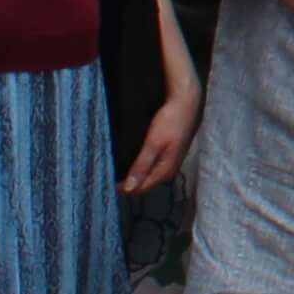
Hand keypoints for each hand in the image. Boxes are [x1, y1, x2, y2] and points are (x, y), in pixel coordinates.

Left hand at [118, 74, 199, 196]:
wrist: (187, 103)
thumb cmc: (170, 122)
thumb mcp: (153, 144)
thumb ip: (141, 167)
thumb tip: (128, 189)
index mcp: (165, 172)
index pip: (140, 188)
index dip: (123, 188)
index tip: (106, 183)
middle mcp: (168, 171)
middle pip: (145, 184)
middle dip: (128, 183)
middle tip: (108, 176)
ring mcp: (169, 162)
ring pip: (148, 176)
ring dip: (133, 175)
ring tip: (116, 170)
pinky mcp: (168, 154)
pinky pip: (151, 167)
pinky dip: (140, 167)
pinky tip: (131, 162)